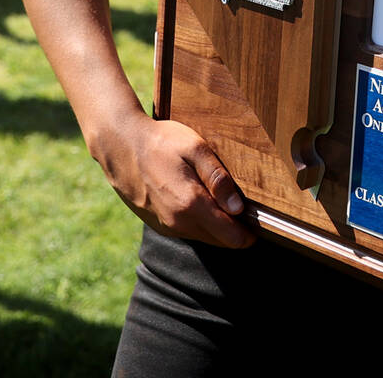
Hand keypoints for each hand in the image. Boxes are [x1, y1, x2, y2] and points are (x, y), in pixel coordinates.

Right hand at [95, 113, 254, 247]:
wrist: (121, 146)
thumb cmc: (162, 142)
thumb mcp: (195, 149)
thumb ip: (218, 178)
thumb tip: (238, 207)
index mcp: (191, 205)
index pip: (230, 236)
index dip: (249, 235)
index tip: (261, 225)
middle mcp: (178, 223)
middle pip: (218, 240)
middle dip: (236, 232)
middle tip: (250, 214)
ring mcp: (165, 226)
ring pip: (202, 236)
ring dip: (218, 228)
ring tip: (230, 206)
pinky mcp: (156, 223)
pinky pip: (186, 231)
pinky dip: (200, 224)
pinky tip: (204, 204)